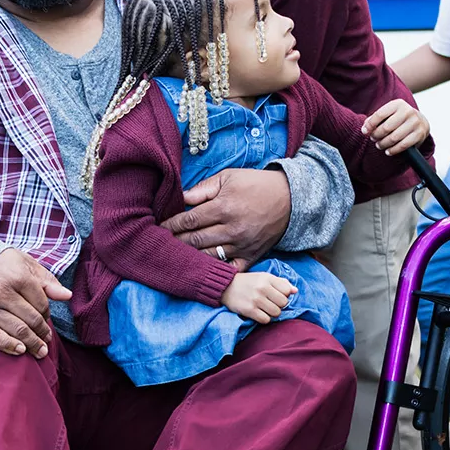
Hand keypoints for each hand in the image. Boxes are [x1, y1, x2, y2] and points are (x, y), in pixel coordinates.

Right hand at [0, 247, 69, 357]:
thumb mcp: (25, 263)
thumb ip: (46, 280)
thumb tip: (67, 296)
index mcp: (18, 277)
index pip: (41, 304)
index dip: (47, 314)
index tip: (46, 318)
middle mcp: (2, 293)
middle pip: (31, 320)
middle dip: (42, 333)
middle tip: (47, 340)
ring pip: (16, 330)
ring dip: (31, 343)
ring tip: (40, 351)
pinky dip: (8, 345)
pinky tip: (20, 350)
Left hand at [163, 168, 289, 269]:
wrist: (290, 199)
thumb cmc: (255, 185)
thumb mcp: (228, 178)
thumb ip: (202, 189)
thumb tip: (179, 198)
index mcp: (223, 207)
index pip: (189, 220)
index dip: (171, 225)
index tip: (160, 228)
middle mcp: (231, 229)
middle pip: (194, 240)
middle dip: (175, 241)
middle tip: (161, 243)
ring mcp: (242, 245)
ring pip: (208, 256)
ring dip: (190, 257)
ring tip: (175, 255)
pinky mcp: (252, 256)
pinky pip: (231, 269)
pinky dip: (217, 271)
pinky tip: (203, 270)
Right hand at [221, 272, 295, 324]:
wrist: (226, 286)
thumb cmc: (248, 282)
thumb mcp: (264, 277)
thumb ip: (281, 283)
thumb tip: (295, 291)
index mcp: (267, 278)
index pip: (287, 291)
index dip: (284, 295)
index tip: (276, 296)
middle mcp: (262, 288)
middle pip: (283, 303)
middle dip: (278, 305)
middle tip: (270, 303)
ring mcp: (255, 299)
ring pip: (276, 313)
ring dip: (272, 313)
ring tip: (264, 309)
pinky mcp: (249, 310)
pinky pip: (265, 320)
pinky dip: (264, 319)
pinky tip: (259, 314)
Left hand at [362, 99, 429, 154]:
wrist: (420, 122)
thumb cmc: (399, 118)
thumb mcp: (389, 114)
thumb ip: (375, 119)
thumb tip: (365, 129)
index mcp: (398, 104)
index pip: (380, 114)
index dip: (370, 125)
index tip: (365, 132)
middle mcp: (408, 111)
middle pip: (386, 127)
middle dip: (376, 135)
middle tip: (373, 139)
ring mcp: (415, 123)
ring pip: (394, 138)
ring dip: (383, 144)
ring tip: (379, 145)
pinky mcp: (419, 134)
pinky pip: (403, 145)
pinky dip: (393, 150)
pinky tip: (388, 151)